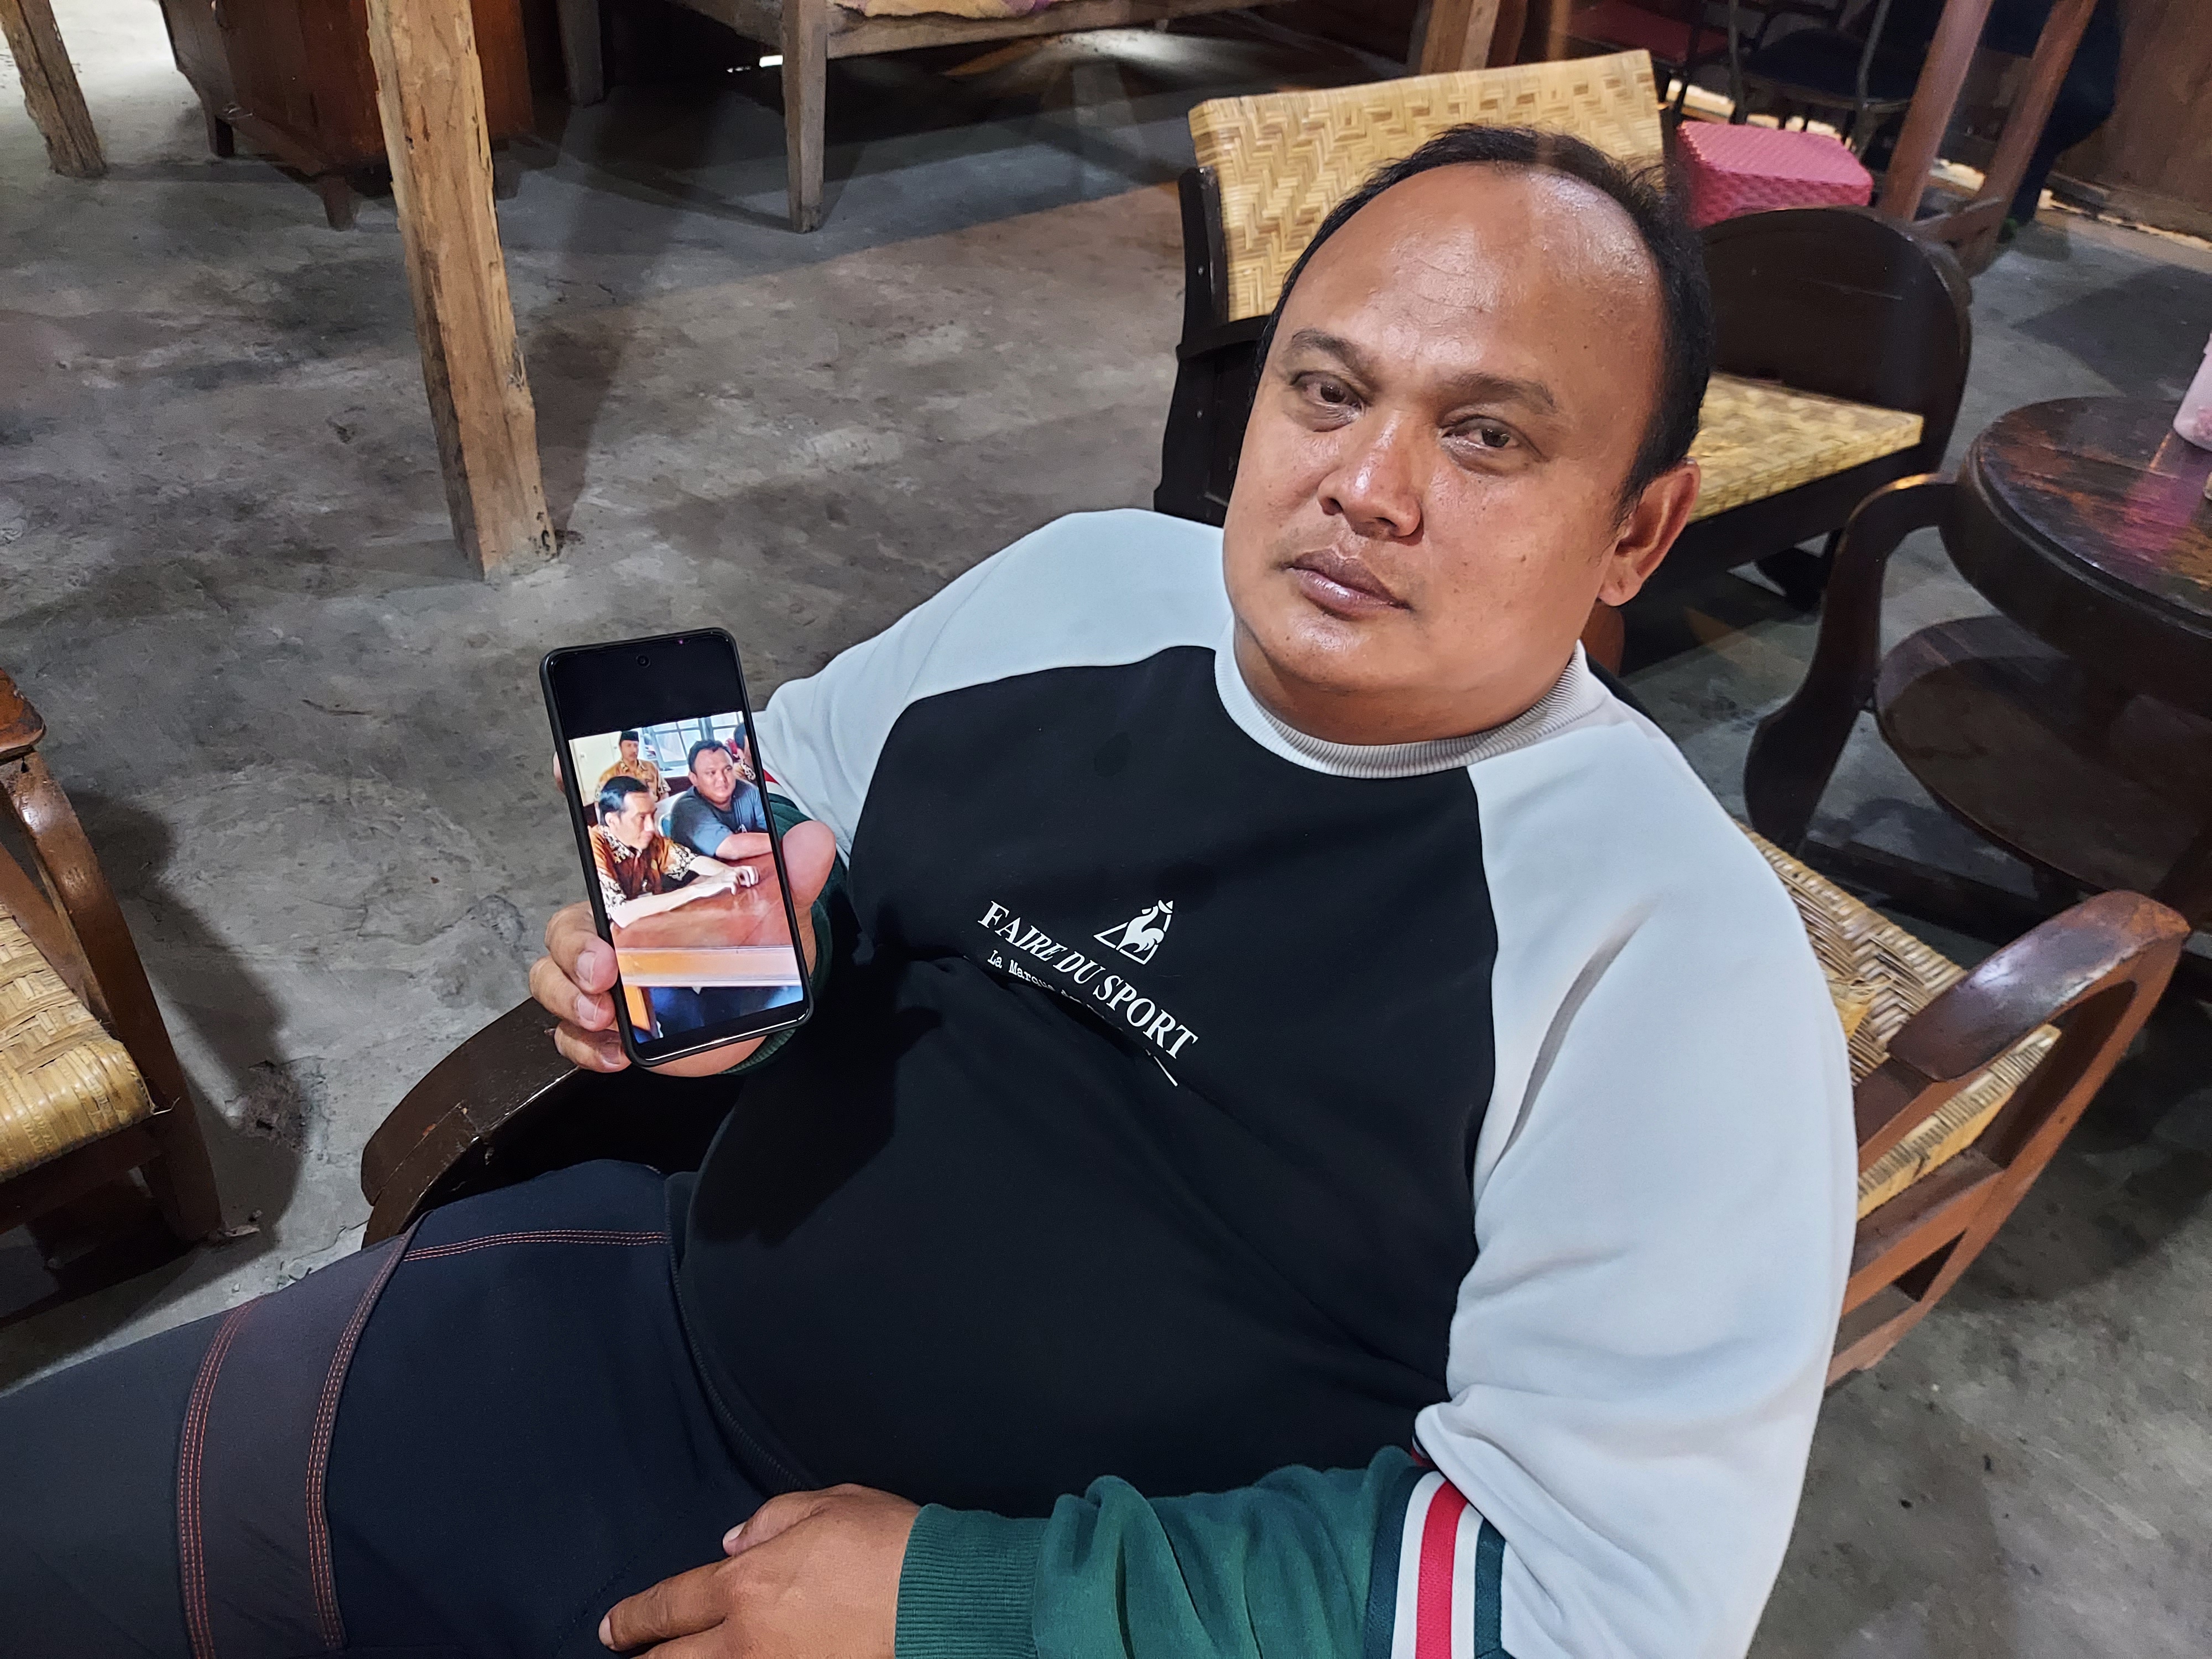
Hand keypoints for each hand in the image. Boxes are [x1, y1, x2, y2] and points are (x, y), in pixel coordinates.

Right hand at [529, 819, 836, 1076]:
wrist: (757, 1008)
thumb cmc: (752, 947)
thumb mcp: (779, 909)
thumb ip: (793, 875)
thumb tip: (815, 840)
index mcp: (647, 889)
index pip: (602, 837)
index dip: (579, 797)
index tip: (566, 771)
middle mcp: (615, 929)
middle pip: (565, 926)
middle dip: (572, 948)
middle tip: (603, 968)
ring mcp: (608, 977)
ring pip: (554, 978)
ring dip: (569, 998)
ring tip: (604, 1014)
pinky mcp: (614, 1023)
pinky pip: (572, 1034)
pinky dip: (584, 1046)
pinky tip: (614, 1051)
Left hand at [600, 1485, 918, 1657]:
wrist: (940, 1598)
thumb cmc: (890, 1546)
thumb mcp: (826, 1505)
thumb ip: (771, 1519)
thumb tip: (736, 1542)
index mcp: (747, 1585)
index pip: (669, 1605)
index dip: (633, 1619)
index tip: (614, 1628)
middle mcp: (750, 1641)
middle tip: (631, 1654)